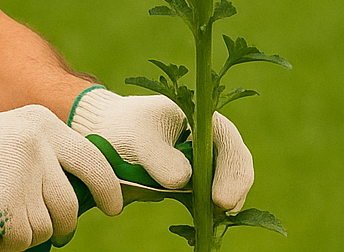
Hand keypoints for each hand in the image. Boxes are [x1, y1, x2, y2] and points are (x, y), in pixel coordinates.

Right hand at [0, 104, 122, 250]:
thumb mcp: (12, 135)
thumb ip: (47, 152)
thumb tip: (85, 189)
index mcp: (41, 124)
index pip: (92, 159)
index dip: (107, 187)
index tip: (112, 206)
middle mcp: (38, 146)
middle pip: (70, 202)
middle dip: (65, 224)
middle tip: (60, 232)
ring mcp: (24, 177)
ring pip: (48, 226)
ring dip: (28, 233)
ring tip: (3, 222)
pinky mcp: (9, 208)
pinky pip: (23, 241)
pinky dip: (7, 246)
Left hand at [68, 87, 254, 211]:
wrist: (109, 136)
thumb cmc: (126, 129)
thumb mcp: (138, 137)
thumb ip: (158, 157)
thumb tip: (182, 180)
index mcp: (203, 119)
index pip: (228, 141)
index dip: (232, 170)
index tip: (221, 198)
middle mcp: (211, 142)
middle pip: (235, 165)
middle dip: (232, 190)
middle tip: (221, 211)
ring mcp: (205, 164)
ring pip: (224, 186)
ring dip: (219, 205)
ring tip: (210, 221)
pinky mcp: (195, 185)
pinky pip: (207, 201)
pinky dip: (206, 213)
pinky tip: (200, 225)